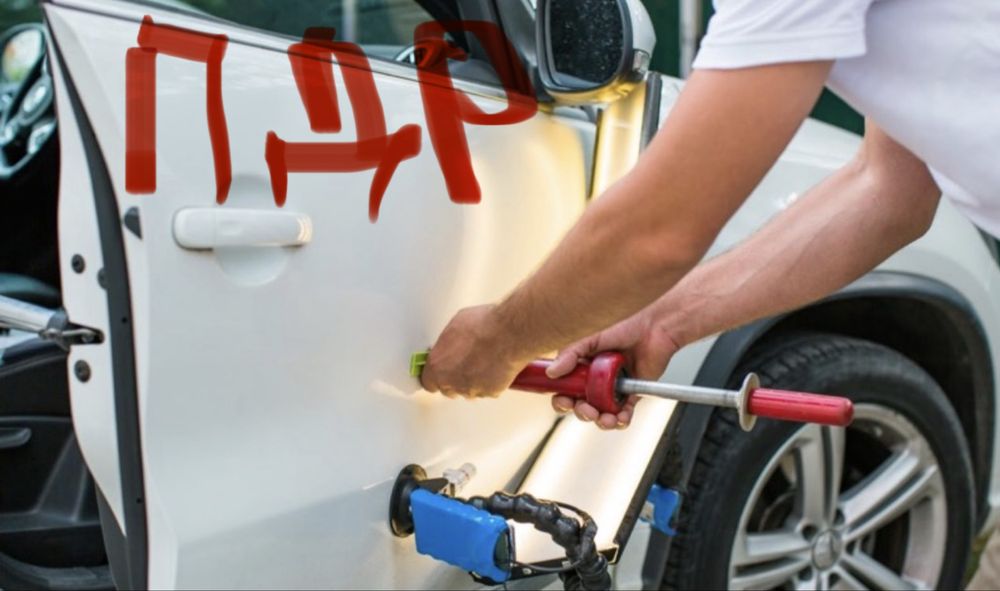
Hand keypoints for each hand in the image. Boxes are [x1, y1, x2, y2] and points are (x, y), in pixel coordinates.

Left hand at [420, 305, 529, 398]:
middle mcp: (452, 382)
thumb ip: (448, 342)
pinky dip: (491, 381)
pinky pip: (488, 390)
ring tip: (482, 362)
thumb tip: (453, 342)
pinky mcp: (491, 392)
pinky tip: (495, 366)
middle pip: (447, 388)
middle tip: (464, 363)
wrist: (508, 333)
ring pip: (468, 390)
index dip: (435, 376)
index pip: (427, 382)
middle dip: (454, 378)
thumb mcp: (455, 325)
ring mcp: (472, 389)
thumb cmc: (482, 326)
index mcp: (437, 366)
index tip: (439, 371)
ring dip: (472, 380)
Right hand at [547, 309, 681, 428]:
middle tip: (586, 410)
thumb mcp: (590, 337)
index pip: (565, 388)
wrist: (654, 326)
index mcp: (581, 366)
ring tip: (604, 418)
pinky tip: (619, 418)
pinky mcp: (631, 393)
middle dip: (581, 412)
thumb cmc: (624, 325)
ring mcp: (613, 388)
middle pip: (581, 405)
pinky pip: (623, 413)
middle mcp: (595, 378)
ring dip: (600, 421)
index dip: (562, 399)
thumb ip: (570, 354)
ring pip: (601, 413)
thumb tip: (552, 372)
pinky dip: (620, 420)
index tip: (564, 401)